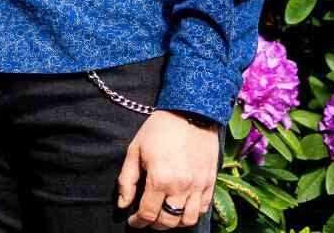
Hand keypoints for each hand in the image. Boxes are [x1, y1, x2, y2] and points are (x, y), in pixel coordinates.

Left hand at [118, 111, 217, 228]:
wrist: (190, 112)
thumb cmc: (159, 129)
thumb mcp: (135, 150)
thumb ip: (127, 179)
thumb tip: (123, 204)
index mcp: (159, 179)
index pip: (147, 214)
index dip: (138, 221)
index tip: (133, 221)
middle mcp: (181, 187)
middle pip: (168, 221)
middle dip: (155, 223)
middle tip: (147, 217)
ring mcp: (198, 186)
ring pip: (188, 220)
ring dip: (174, 222)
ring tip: (165, 215)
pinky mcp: (210, 182)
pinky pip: (203, 209)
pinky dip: (192, 213)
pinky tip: (182, 206)